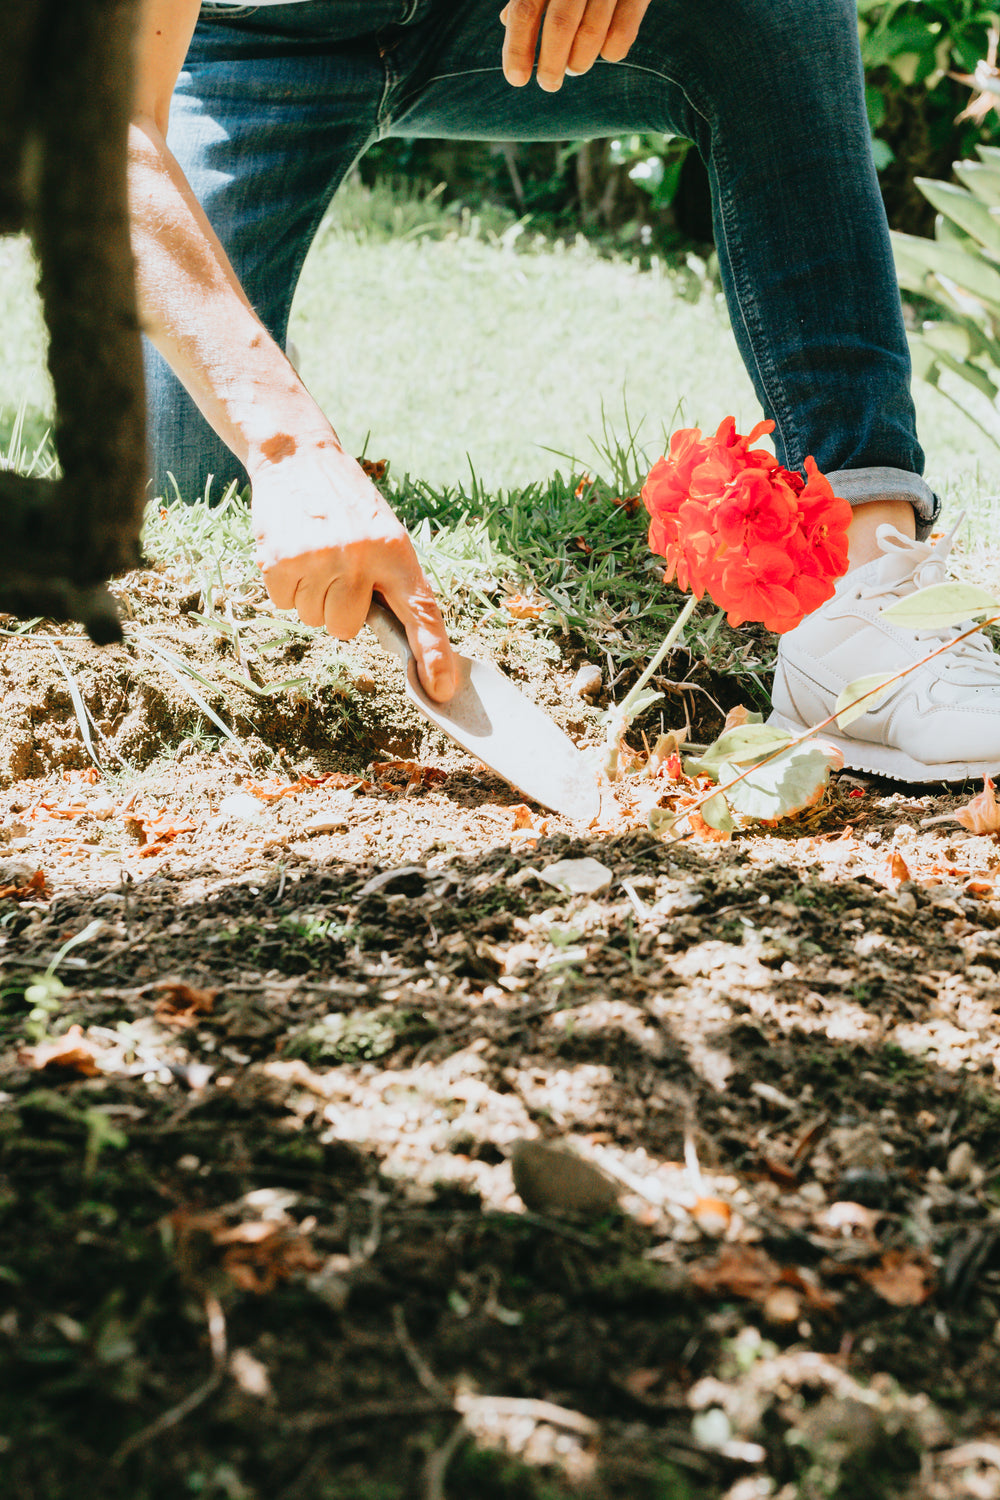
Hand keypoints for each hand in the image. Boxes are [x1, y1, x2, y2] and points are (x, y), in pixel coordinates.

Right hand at [250, 441, 457, 701]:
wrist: (299, 455)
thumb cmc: (348, 505)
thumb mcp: (383, 534)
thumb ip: (391, 582)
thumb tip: (404, 646)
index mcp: (397, 551)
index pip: (422, 613)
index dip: (433, 656)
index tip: (439, 691)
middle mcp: (361, 556)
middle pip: (346, 629)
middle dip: (339, 609)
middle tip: (336, 570)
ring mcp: (320, 559)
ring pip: (314, 619)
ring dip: (311, 595)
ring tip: (314, 554)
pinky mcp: (281, 560)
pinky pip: (284, 603)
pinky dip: (285, 586)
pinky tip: (292, 552)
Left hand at [500, 0, 650, 90]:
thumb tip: (508, 20)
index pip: (525, 10)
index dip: (518, 48)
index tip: (517, 79)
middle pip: (559, 25)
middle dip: (551, 64)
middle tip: (549, 83)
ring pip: (591, 34)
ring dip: (579, 61)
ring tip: (575, 67)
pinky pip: (623, 34)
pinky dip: (611, 51)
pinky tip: (604, 51)